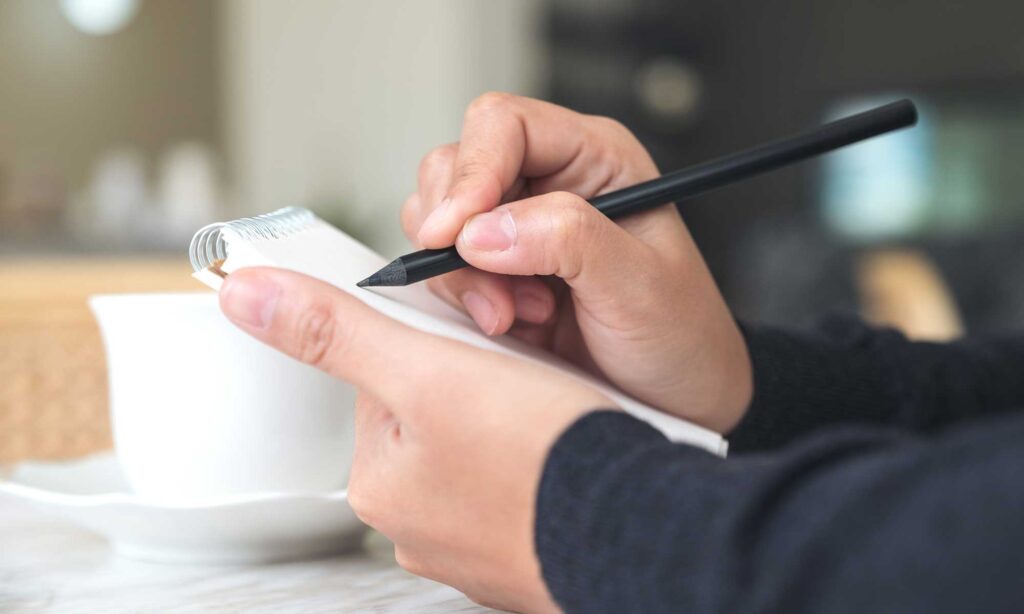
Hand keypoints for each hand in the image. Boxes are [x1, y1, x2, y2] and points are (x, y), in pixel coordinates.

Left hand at [220, 267, 610, 611]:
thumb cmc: (545, 455)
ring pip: (481, 446)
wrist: (645, 528)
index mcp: (380, 482)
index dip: (436, 342)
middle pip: (434, 412)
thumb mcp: (427, 370)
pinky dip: (540, 462)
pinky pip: (520, 484)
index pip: (388, 378)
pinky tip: (570, 450)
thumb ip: (335, 331)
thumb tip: (246, 296)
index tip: (483, 337)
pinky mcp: (523, 551)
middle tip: (531, 379)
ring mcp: (472, 545)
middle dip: (478, 383)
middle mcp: (415, 524)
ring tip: (559, 413)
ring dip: (514, 419)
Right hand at [404, 93, 750, 431]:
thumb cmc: (679, 333)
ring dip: (461, 274)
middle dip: (459, 233)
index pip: (504, 125)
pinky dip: (461, 299)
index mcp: (594, 158)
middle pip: (455, 165)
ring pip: (436, 217)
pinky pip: (442, 268)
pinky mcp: (494, 272)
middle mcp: (549, 181)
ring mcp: (515, 227)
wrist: (676, 396)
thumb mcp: (639, 286)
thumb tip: (482, 229)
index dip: (471, 172)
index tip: (454, 234)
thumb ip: (568, 242)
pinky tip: (510, 324)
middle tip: (497, 294)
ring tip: (519, 313)